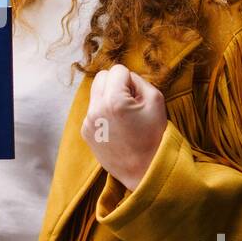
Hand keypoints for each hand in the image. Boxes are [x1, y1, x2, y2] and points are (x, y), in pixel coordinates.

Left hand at [80, 64, 166, 189]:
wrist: (144, 170)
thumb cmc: (154, 136)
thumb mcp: (156, 100)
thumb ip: (139, 80)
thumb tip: (125, 77)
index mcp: (113, 100)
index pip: (117, 70)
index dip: (131, 80)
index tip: (137, 96)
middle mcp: (96, 110)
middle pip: (100, 77)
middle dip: (115, 84)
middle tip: (129, 101)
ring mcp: (88, 122)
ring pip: (95, 94)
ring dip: (108, 98)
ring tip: (123, 117)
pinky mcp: (86, 132)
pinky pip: (93, 111)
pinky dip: (103, 113)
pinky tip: (116, 128)